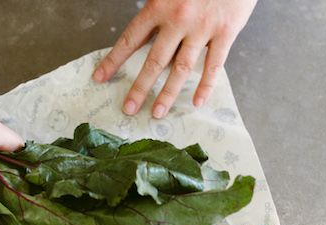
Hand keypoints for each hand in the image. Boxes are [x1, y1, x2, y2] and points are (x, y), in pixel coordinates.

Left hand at [92, 0, 256, 117]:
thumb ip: (156, 10)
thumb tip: (142, 33)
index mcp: (159, 5)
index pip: (131, 39)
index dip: (114, 60)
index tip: (100, 77)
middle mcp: (178, 19)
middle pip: (155, 60)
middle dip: (140, 87)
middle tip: (129, 108)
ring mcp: (202, 28)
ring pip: (181, 68)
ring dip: (168, 93)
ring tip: (157, 112)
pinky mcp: (225, 32)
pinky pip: (213, 65)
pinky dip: (206, 86)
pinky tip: (197, 102)